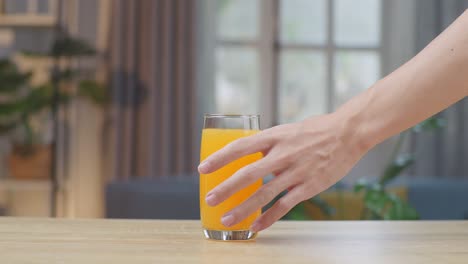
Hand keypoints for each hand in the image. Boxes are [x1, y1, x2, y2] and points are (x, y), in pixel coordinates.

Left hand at [198, 112, 369, 231]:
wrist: (347, 134)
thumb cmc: (315, 131)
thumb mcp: (287, 131)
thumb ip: (269, 144)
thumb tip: (250, 157)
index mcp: (274, 136)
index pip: (240, 147)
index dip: (219, 158)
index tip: (203, 169)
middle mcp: (282, 154)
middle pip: (248, 174)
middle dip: (226, 188)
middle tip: (209, 198)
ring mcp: (295, 172)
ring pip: (264, 194)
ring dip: (243, 208)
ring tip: (226, 219)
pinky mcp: (308, 186)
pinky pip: (284, 206)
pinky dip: (269, 218)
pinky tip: (256, 227)